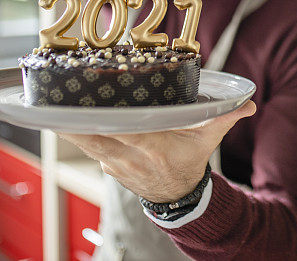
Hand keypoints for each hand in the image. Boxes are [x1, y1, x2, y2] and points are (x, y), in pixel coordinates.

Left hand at [58, 100, 256, 202]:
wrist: (178, 196)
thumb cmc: (188, 161)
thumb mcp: (207, 139)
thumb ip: (224, 118)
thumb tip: (247, 104)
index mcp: (153, 147)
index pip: (125, 134)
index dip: (104, 123)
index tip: (87, 108)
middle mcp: (129, 156)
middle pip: (94, 138)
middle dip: (73, 122)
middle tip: (55, 99)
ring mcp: (115, 163)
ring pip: (85, 143)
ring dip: (68, 126)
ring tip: (49, 103)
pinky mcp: (106, 164)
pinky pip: (86, 146)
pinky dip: (73, 133)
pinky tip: (59, 115)